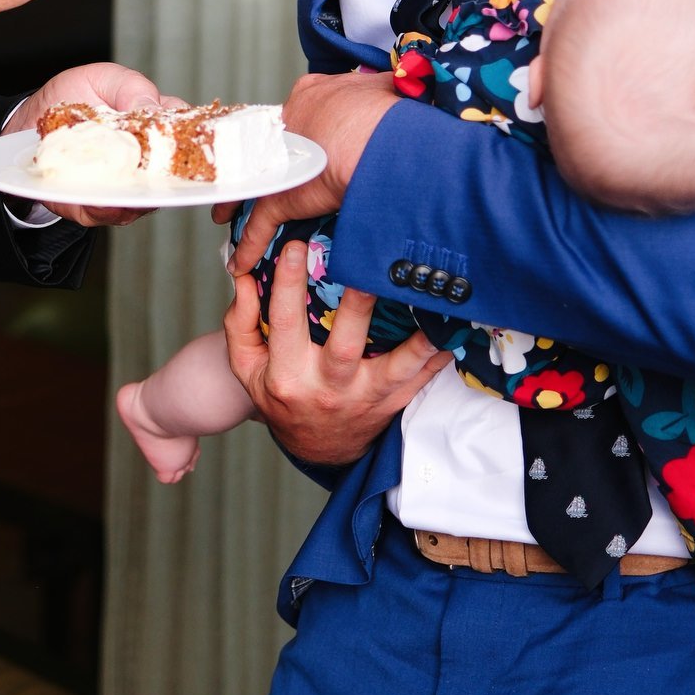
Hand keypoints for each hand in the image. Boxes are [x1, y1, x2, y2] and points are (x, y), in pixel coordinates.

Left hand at [4, 62, 186, 226]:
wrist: (28, 122)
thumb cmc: (72, 97)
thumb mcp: (103, 78)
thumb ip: (132, 87)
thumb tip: (154, 108)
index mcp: (156, 127)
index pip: (191, 136)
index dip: (202, 143)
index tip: (200, 144)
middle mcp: (146, 162)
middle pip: (175, 176)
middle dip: (175, 177)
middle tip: (163, 165)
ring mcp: (124, 187)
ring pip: (146, 200)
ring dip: (141, 194)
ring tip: (134, 182)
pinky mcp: (97, 206)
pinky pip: (110, 213)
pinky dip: (109, 208)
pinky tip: (107, 200)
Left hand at [218, 70, 402, 269]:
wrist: (375, 138)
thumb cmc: (385, 113)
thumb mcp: (384, 90)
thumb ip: (385, 92)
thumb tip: (402, 89)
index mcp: (313, 95)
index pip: (298, 112)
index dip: (299, 128)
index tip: (302, 139)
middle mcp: (288, 127)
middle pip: (266, 147)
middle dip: (261, 164)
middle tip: (261, 175)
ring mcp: (279, 164)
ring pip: (251, 184)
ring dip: (237, 202)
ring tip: (225, 214)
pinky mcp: (280, 198)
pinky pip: (259, 226)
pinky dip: (250, 245)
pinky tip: (240, 261)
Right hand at [221, 241, 446, 466]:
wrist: (315, 447)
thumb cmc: (281, 395)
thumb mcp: (247, 366)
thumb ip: (241, 322)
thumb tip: (242, 277)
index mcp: (287, 375)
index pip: (284, 324)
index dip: (288, 284)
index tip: (297, 247)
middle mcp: (327, 388)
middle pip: (345, 345)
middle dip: (358, 305)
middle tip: (367, 266)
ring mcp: (364, 398)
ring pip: (394, 368)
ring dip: (416, 339)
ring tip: (430, 305)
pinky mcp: (391, 403)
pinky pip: (420, 381)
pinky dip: (438, 357)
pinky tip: (454, 331)